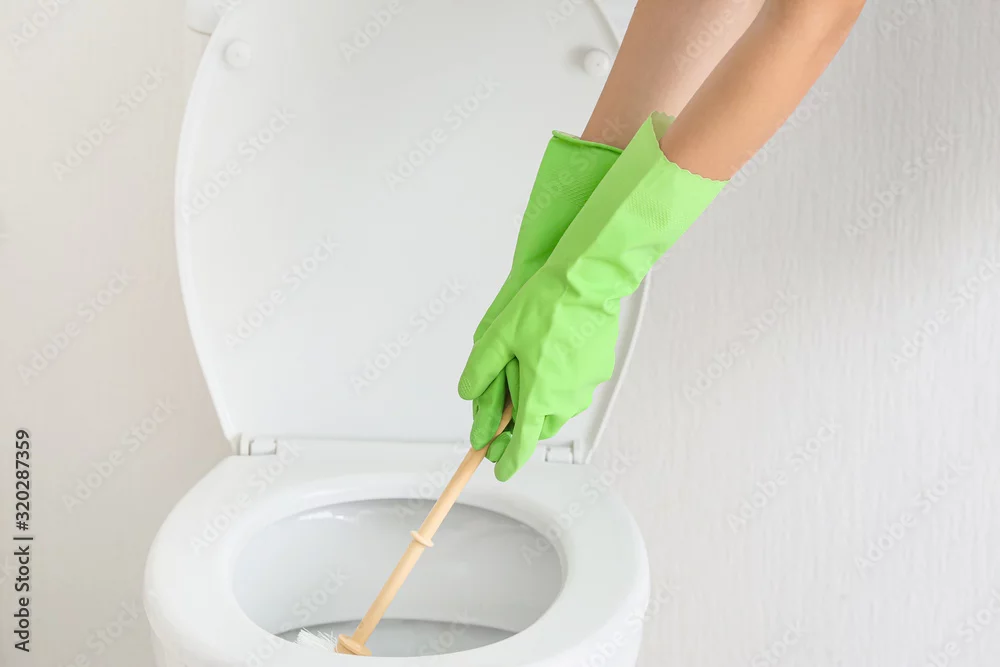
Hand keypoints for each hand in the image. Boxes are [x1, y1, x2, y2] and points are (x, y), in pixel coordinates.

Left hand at [461, 113, 725, 479]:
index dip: (509, 460)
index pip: (521, 444)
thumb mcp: (499, 337)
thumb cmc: (546, 305)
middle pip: (540, 428)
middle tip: (503, 426)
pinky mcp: (599, 368)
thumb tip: (467, 393)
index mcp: (539, 396)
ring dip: (542, 406)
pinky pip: (575, 386)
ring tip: (525, 387)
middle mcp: (566, 398)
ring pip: (560, 408)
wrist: (588, 279)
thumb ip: (481, 371)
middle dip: (522, 431)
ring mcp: (586, 384)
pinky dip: (560, 384)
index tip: (500, 469)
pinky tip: (550, 361)